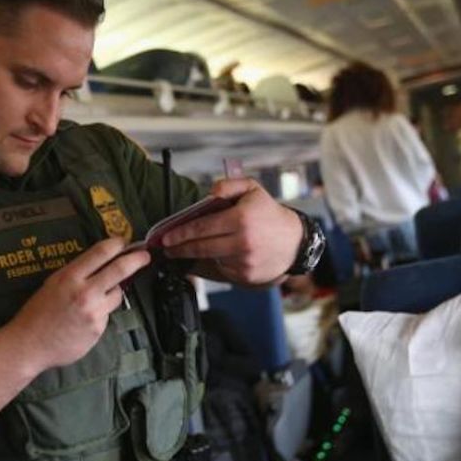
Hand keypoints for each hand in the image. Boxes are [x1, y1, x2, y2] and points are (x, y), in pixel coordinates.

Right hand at [5, 237, 150, 371]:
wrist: (29, 344)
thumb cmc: (37, 312)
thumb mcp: (53, 283)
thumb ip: (76, 274)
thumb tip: (100, 263)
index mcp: (70, 277)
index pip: (100, 252)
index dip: (117, 244)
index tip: (124, 242)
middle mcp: (85, 293)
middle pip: (120, 269)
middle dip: (136, 260)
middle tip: (145, 256)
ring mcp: (94, 312)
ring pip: (116, 295)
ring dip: (111, 293)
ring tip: (93, 300)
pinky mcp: (98, 329)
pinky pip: (106, 315)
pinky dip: (100, 314)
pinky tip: (83, 320)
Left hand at [160, 178, 301, 284]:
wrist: (294, 242)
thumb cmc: (269, 214)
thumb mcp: (252, 189)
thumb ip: (228, 185)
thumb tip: (208, 194)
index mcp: (241, 219)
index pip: (201, 227)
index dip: (180, 233)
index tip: (165, 237)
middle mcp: (242, 242)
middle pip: (200, 247)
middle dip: (179, 249)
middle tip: (166, 248)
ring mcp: (244, 261)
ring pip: (210, 258)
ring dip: (197, 254)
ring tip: (188, 249)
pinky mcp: (245, 276)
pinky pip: (222, 269)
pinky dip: (216, 262)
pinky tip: (218, 254)